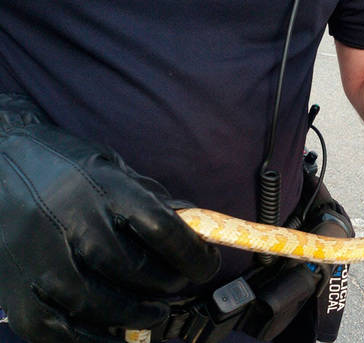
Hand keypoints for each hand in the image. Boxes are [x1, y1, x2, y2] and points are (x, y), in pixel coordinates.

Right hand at [0, 94, 219, 341]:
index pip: (162, 229)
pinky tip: (111, 332)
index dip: (194, 255)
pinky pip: (57, 329)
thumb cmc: (65, 168)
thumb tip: (195, 230)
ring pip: (99, 303)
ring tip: (153, 312)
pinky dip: (90, 339)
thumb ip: (151, 200)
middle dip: (167, 285)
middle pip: (134, 269)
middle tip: (175, 287)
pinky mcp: (15, 285)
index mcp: (104, 187)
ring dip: (136, 315)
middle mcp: (70, 219)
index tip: (206, 265)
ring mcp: (38, 255)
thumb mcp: (114, 168)